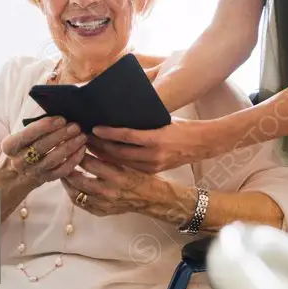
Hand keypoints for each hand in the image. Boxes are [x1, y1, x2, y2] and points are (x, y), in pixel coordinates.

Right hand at [0, 116, 86, 186]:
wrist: (19, 171)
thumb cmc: (26, 145)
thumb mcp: (23, 134)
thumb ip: (37, 126)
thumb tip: (61, 116)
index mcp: (10, 146)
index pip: (27, 134)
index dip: (45, 126)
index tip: (61, 119)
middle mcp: (19, 160)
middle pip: (41, 147)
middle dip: (61, 135)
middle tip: (76, 126)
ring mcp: (32, 171)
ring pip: (53, 160)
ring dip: (69, 147)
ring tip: (82, 137)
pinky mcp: (45, 179)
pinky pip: (61, 171)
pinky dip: (73, 160)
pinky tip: (82, 150)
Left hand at [61, 154, 166, 216]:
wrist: (150, 199)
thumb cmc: (141, 176)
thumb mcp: (129, 162)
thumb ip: (110, 154)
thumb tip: (91, 139)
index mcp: (117, 177)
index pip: (90, 163)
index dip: (78, 152)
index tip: (73, 144)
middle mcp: (108, 192)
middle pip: (79, 179)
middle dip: (68, 166)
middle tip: (62, 156)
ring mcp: (102, 204)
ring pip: (76, 193)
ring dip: (67, 181)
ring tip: (63, 169)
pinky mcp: (100, 211)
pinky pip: (80, 203)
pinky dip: (72, 193)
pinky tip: (70, 184)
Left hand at [87, 118, 214, 173]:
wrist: (201, 144)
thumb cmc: (182, 126)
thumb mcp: (162, 120)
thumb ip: (143, 122)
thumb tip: (119, 116)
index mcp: (156, 138)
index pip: (126, 136)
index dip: (108, 133)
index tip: (94, 128)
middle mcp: (153, 155)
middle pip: (119, 152)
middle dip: (100, 146)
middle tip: (85, 138)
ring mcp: (152, 166)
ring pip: (121, 162)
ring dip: (104, 156)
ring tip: (90, 147)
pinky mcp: (152, 171)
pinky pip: (128, 167)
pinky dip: (115, 161)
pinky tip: (104, 156)